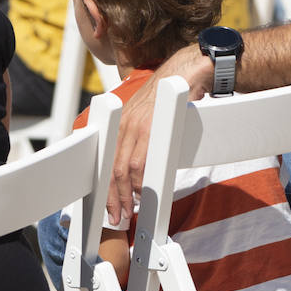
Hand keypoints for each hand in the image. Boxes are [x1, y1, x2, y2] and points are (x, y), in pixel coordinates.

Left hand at [108, 47, 212, 224]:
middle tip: (117, 216)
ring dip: (125, 194)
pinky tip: (143, 193)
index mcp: (119, 124)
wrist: (186, 73)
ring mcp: (135, 125)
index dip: (104, 188)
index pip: (105, 162)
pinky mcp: (149, 127)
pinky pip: (140, 161)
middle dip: (112, 197)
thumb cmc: (171, 99)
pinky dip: (141, 181)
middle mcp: (122, 124)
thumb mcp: (146, 119)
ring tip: (128, 210)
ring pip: (123, 169)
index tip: (107, 206)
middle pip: (110, 169)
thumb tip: (136, 171)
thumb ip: (137, 142)